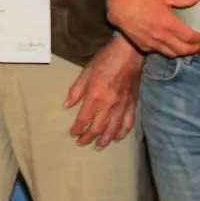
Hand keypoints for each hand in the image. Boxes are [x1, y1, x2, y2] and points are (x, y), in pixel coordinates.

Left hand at [64, 34, 144, 148]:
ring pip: (113, 129)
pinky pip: (128, 123)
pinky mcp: (132, 104)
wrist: (128, 53)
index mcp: (95, 96)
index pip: (84, 119)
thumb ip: (76, 90)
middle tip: (82, 143)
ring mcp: (122, 106)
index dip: (77, 129)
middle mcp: (109, 104)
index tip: (73, 134)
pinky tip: (118, 138)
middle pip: (98, 128)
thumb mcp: (86, 72)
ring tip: (98, 147)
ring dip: (105, 140)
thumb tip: (67, 105)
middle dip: (88, 137)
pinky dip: (122, 132)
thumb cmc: (105, 60)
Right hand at [108, 0, 199, 56]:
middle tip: (197, 45)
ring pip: (172, 54)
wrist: (120, 6)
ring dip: (180, 51)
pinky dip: (167, 49)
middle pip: (183, 50)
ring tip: (184, 46)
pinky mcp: (144, 47)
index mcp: (169, 23)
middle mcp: (162, 37)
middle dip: (193, 48)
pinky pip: (160, 52)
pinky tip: (167, 43)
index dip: (198, 38)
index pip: (189, 37)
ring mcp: (152, 44)